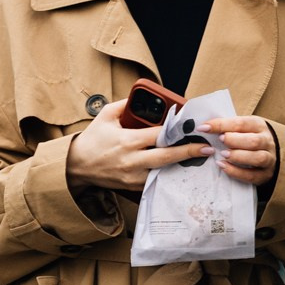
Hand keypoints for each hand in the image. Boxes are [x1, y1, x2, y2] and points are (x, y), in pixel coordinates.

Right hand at [65, 99, 209, 192]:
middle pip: (166, 157)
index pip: (158, 135)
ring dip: (181, 166)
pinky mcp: (133, 186)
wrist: (77, 167)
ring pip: (163, 172)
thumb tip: (142, 97)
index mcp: (127, 140)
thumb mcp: (105, 116)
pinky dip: (168, 175)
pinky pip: (156, 180)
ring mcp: (134, 176)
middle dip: (188, 152)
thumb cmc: (92, 140)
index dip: (177, 131)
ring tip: (199, 159)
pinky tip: (181, 170)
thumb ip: (124, 105)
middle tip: (207, 149)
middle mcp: (132, 160)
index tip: (193, 127)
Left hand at [202, 115, 278, 186]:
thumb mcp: (242, 128)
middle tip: (220, 140)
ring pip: (257, 158)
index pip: (241, 124)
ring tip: (223, 155)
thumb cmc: (248, 138)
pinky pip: (252, 175)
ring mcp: (269, 159)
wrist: (268, 152)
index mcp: (259, 126)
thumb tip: (205, 127)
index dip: (222, 125)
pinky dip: (237, 172)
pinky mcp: (265, 174)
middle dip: (234, 140)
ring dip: (238, 156)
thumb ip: (228, 128)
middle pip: (254, 141)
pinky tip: (224, 167)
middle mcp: (267, 141)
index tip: (205, 127)